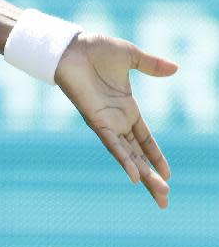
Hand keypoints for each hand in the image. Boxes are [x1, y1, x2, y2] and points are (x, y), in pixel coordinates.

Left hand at [54, 32, 178, 208]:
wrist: (70, 46)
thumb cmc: (95, 49)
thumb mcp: (130, 56)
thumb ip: (151, 65)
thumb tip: (176, 68)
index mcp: (126, 107)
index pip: (145, 139)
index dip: (156, 156)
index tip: (168, 175)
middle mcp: (117, 119)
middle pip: (138, 155)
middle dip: (152, 177)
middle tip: (165, 200)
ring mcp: (106, 122)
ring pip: (128, 155)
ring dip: (144, 174)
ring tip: (160, 195)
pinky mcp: (95, 120)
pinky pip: (113, 144)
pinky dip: (124, 159)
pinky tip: (135, 176)